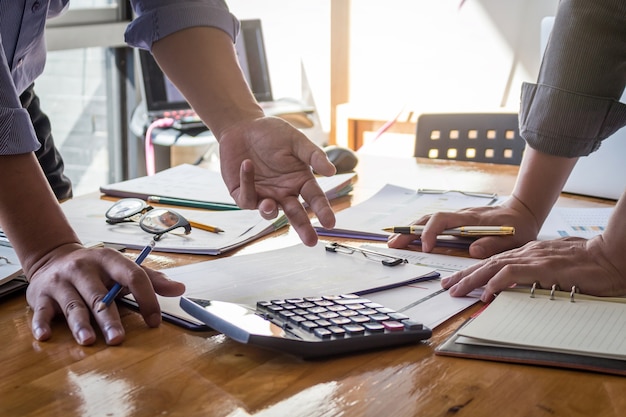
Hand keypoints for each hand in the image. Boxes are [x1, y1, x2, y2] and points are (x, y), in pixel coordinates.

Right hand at [25, 243, 184, 345]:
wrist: (53, 257)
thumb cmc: (97, 269)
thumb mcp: (123, 268)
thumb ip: (152, 279)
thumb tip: (181, 289)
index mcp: (109, 260)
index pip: (133, 276)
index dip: (146, 298)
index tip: (154, 320)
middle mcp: (84, 269)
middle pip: (100, 296)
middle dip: (109, 318)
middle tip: (118, 338)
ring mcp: (61, 282)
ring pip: (73, 305)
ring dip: (80, 324)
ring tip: (89, 340)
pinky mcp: (40, 295)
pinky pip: (41, 311)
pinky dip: (42, 323)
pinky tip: (46, 335)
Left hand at [218, 116, 336, 245]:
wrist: (243, 127)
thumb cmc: (272, 133)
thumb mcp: (296, 140)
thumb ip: (313, 155)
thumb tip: (331, 172)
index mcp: (300, 180)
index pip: (315, 199)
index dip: (323, 211)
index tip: (330, 223)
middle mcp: (284, 192)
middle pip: (296, 214)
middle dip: (303, 228)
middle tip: (311, 242)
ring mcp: (264, 195)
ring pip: (269, 211)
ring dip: (269, 210)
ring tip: (269, 204)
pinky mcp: (243, 194)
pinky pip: (247, 197)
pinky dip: (247, 183)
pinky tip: (247, 164)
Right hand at [387, 195, 539, 257]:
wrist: (522, 213)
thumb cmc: (518, 227)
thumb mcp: (512, 238)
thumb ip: (493, 244)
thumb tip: (473, 251)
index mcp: (470, 219)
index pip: (442, 220)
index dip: (430, 232)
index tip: (425, 248)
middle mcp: (460, 216)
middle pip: (427, 219)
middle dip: (409, 231)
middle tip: (392, 244)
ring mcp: (456, 218)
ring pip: (427, 220)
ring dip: (410, 230)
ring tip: (394, 242)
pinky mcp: (456, 223)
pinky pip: (433, 225)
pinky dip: (418, 231)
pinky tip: (409, 238)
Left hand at [442, 235, 625, 301]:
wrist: (610, 256)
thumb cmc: (587, 262)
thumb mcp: (556, 267)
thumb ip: (536, 273)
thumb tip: (522, 286)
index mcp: (528, 252)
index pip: (494, 261)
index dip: (474, 271)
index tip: (459, 281)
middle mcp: (526, 252)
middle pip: (487, 262)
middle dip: (464, 275)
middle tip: (447, 286)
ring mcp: (533, 258)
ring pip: (493, 266)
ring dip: (472, 280)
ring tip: (456, 291)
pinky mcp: (543, 266)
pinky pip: (513, 273)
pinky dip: (497, 283)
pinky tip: (486, 292)